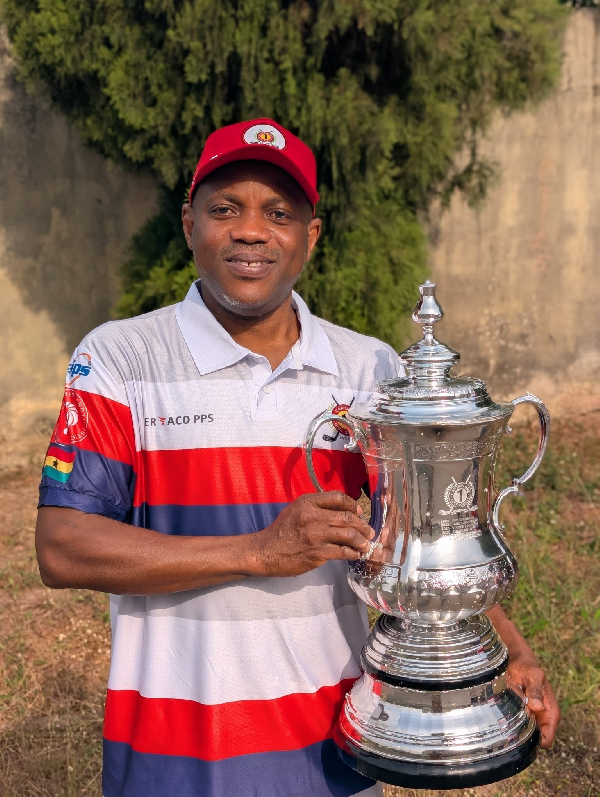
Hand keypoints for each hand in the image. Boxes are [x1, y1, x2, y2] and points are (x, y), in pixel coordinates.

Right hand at [250, 491, 373, 576]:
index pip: (338, 498)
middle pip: (347, 517)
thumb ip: (316, 507)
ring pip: (349, 535)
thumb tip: (343, 511)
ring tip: (365, 545)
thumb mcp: (296, 510)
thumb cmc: (282, 531)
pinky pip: (343, 552)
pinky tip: (355, 554)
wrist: (265, 551)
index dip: (353, 505)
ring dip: (361, 541)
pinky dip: (353, 553)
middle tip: (369, 532)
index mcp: (308, 502)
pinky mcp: (318, 553)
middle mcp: (313, 516)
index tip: (359, 513)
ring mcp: (316, 535)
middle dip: (363, 526)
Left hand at [507, 652, 559, 748]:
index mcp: (550, 712)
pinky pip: (514, 725)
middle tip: (508, 731)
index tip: (521, 735)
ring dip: (513, 732)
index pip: (547, 738)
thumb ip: (536, 690)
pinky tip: (498, 719)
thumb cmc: (527, 666)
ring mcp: (530, 716)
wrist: (515, 659)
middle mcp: (541, 717)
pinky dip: (507, 725)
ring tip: (501, 724)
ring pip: (523, 734)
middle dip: (522, 739)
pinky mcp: (519, 712)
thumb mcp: (533, 675)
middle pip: (534, 740)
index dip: (536, 741)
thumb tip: (538, 707)